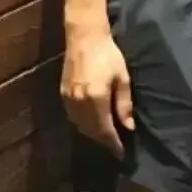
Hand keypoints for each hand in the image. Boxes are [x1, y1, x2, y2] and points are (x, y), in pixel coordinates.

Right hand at [60, 29, 133, 157]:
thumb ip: (124, 105)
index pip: (105, 130)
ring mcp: (69, 99)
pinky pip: (73, 117)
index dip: (114, 143)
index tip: (122, 154)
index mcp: (96, 99)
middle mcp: (80, 102)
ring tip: (106, 136)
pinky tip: (92, 122)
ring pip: (80, 126)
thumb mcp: (122, 78)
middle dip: (104, 141)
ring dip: (93, 134)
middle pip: (91, 131)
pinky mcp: (62, 93)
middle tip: (116, 146)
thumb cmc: (108, 55)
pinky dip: (83, 124)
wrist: (84, 37)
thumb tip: (129, 127)